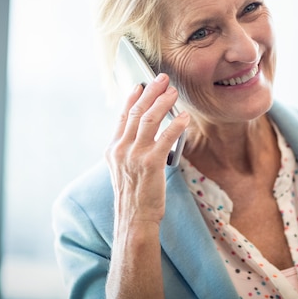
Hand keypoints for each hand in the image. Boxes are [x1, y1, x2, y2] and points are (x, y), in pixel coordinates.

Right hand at [105, 73, 188, 224]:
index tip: (140, 85)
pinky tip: (184, 117)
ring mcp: (134, 156)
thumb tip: (143, 133)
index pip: (122, 117)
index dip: (132, 98)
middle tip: (162, 79)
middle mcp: (120, 149)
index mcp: (113, 149)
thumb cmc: (134, 197)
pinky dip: (176, 125)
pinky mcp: (150, 163)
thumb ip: (129, 151)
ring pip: (149, 120)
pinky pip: (165, 138)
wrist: (134, 220)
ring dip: (163, 102)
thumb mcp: (123, 170)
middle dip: (150, 93)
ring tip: (174, 92)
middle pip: (136, 112)